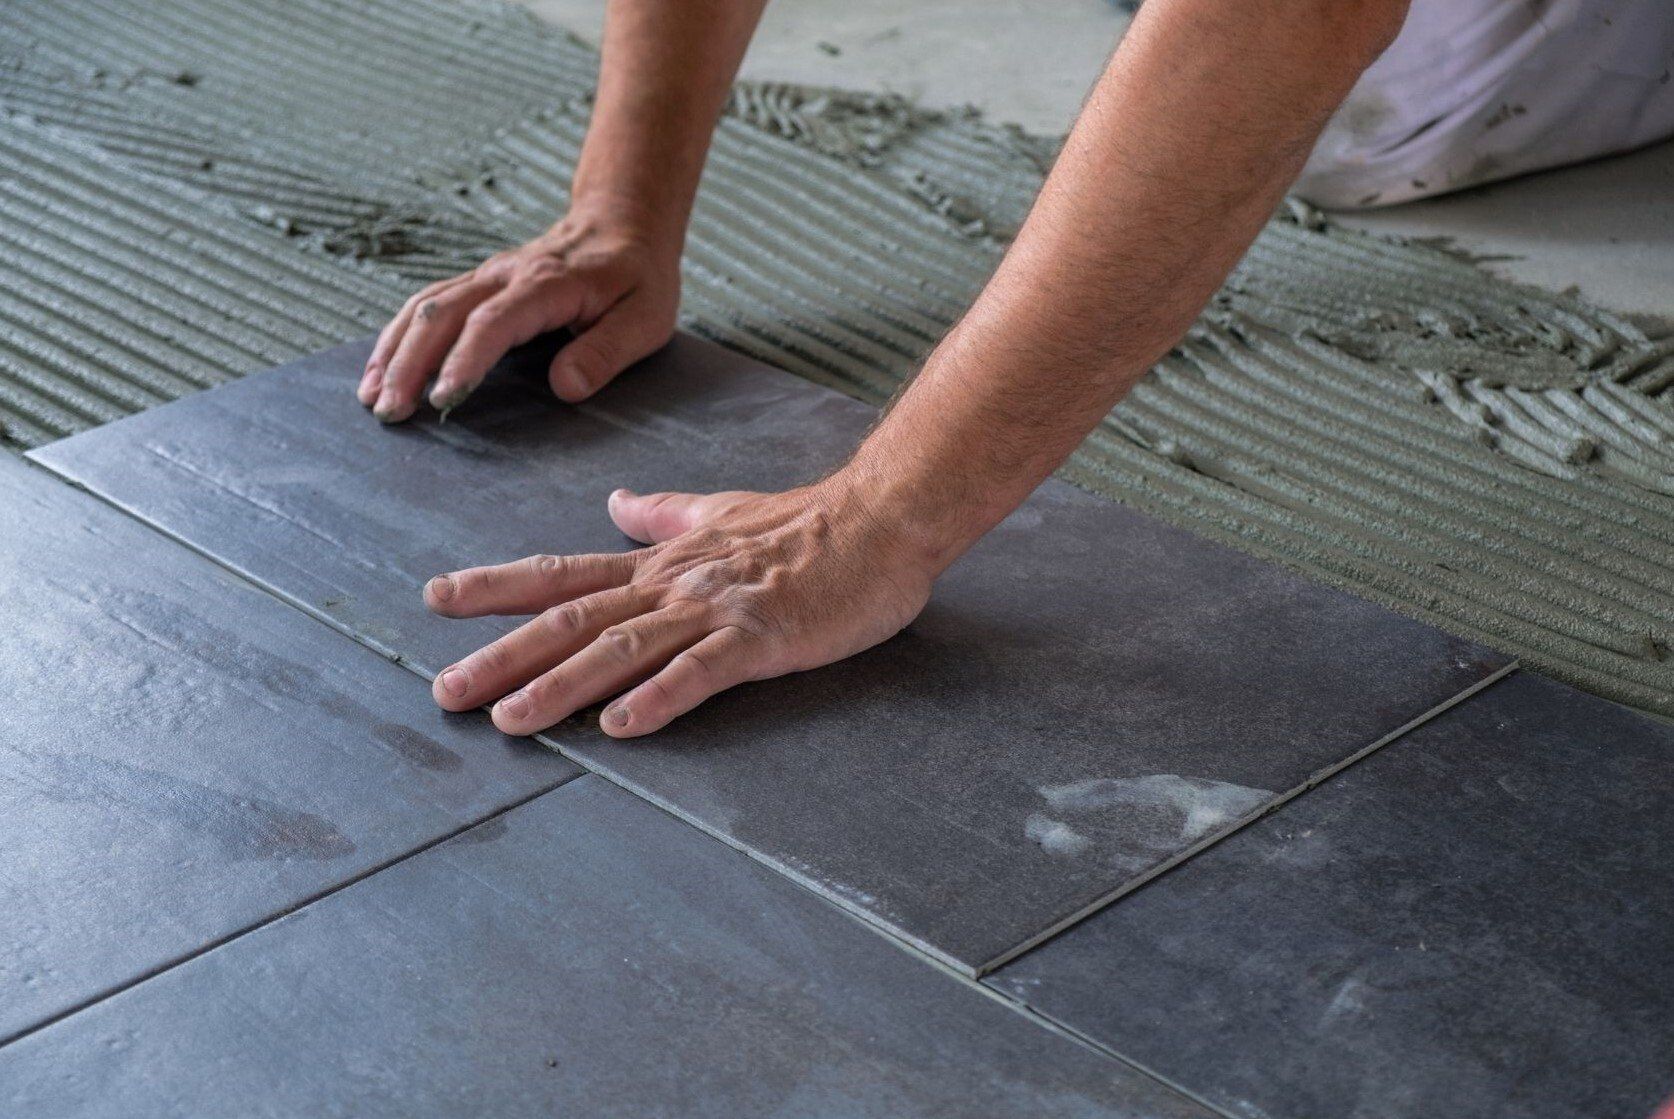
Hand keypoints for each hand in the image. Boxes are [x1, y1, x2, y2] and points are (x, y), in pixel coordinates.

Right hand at [357, 209, 679, 422]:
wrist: (624, 223)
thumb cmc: (638, 276)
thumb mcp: (645, 318)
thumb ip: (606, 352)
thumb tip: (565, 387)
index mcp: (546, 285)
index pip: (493, 323)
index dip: (464, 361)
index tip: (442, 400)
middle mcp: (504, 275)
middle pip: (441, 314)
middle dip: (409, 364)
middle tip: (390, 412)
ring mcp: (485, 276)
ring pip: (423, 307)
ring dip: (392, 351)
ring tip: (370, 397)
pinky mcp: (477, 284)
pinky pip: (426, 305)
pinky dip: (397, 336)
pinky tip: (379, 368)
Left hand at [424, 473, 938, 737]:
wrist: (881, 521)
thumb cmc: (808, 524)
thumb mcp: (720, 511)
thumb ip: (663, 515)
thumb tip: (617, 503)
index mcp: (661, 562)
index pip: (564, 572)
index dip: (498, 587)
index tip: (438, 599)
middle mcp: (674, 584)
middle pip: (573, 619)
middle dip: (504, 656)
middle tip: (445, 692)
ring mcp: (715, 611)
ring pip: (622, 647)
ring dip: (560, 685)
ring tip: (509, 720)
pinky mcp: (761, 638)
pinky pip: (701, 672)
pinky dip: (659, 697)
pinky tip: (621, 726)